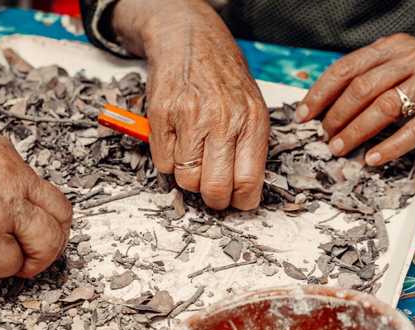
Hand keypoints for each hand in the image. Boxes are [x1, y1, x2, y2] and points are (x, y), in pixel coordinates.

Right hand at [0, 135, 71, 278]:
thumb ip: (0, 184)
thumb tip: (24, 213)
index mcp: (3, 154)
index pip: (50, 192)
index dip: (48, 221)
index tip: (37, 234)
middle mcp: (7, 175)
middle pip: (59, 217)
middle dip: (50, 244)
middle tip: (33, 257)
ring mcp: (0, 204)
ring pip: (45, 242)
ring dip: (28, 261)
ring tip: (5, 264)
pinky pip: (12, 262)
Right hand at [112, 0, 268, 209]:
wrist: (189, 41)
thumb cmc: (221, 78)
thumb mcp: (250, 107)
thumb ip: (249, 146)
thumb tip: (244, 190)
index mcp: (251, 120)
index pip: (248, 181)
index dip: (241, 202)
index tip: (237, 203)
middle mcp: (223, 120)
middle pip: (215, 187)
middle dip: (213, 199)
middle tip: (212, 194)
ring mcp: (190, 118)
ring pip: (187, 179)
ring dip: (189, 178)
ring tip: (194, 159)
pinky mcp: (162, 117)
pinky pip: (163, 163)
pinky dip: (168, 161)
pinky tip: (177, 143)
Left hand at [298, 34, 414, 164]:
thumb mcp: (398, 69)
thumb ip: (367, 80)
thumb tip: (321, 108)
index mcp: (394, 46)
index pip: (346, 68)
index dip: (320, 94)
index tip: (303, 115)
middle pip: (362, 88)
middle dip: (337, 116)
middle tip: (324, 137)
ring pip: (385, 107)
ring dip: (356, 132)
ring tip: (340, 149)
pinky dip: (391, 146)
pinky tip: (373, 158)